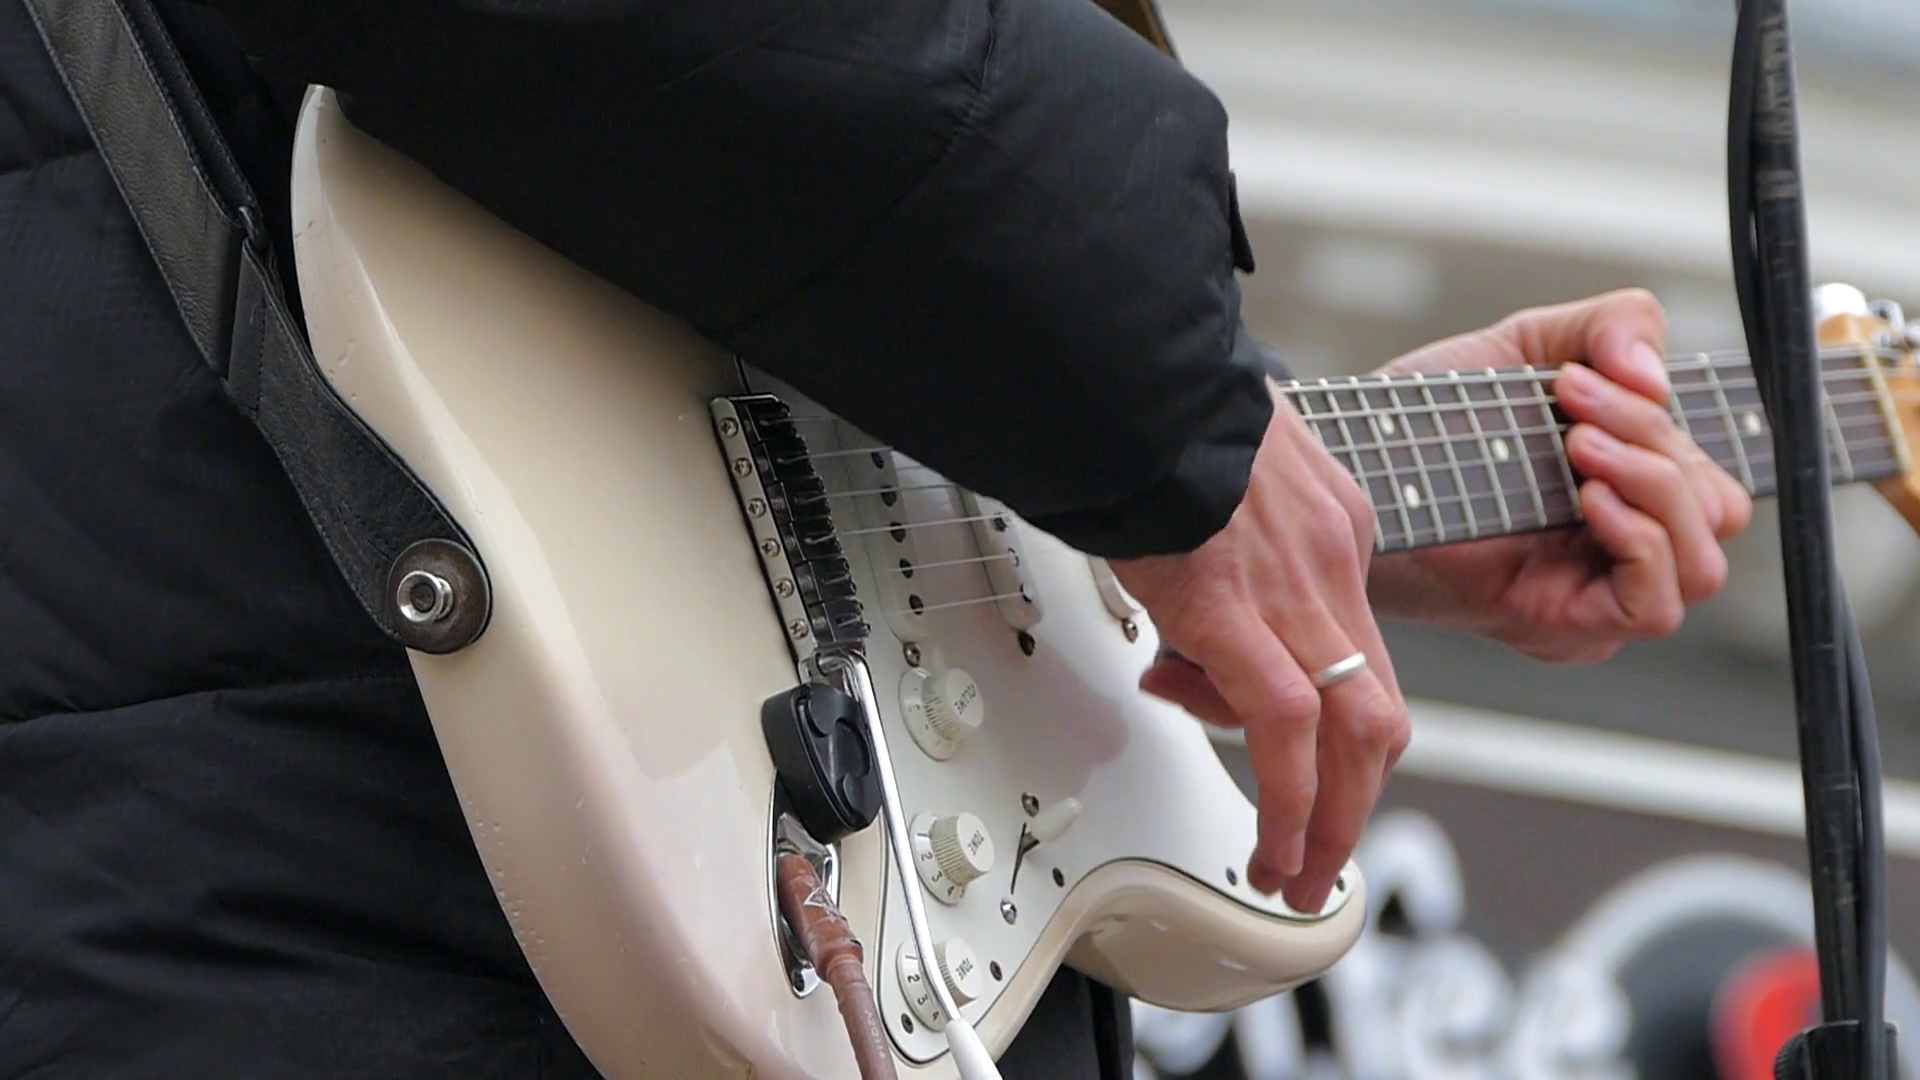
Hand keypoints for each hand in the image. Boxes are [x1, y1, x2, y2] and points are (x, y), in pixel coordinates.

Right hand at [1109, 385, 1408, 914]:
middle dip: (1357, 799)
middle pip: (1380, 708)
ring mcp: (1295, 583)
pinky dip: (1289, 803)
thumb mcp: (1211, 476)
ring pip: (1356, 732)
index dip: (1318, 717)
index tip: (1271, 750)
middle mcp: (1331, 557)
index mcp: (1330, 523)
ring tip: (1295, 873)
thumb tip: (1182, 643)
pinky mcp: (1235, 610)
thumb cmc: (1148, 413)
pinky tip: (1268, 845)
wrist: (1120, 371)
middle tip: (1323, 855)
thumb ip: (1216, 550)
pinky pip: (1286, 730)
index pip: (1350, 647)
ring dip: (1331, 821)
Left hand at [1366, 289, 1752, 662]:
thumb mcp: (1533, 344)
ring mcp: (1595, 601)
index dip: (1674, 426)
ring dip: (1653, 488)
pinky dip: (1639, 542)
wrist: (1355, 466)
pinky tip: (1588, 497)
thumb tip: (1656, 374)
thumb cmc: (1432, 419)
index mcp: (1629, 499)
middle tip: (1574, 406)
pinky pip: (1651, 606)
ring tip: (1577, 446)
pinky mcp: (1562, 629)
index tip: (1587, 376)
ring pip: (1699, 565)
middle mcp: (1620, 556)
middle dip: (1654, 443)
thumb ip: (1614, 326)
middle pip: (1715, 515)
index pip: (1713, 483)